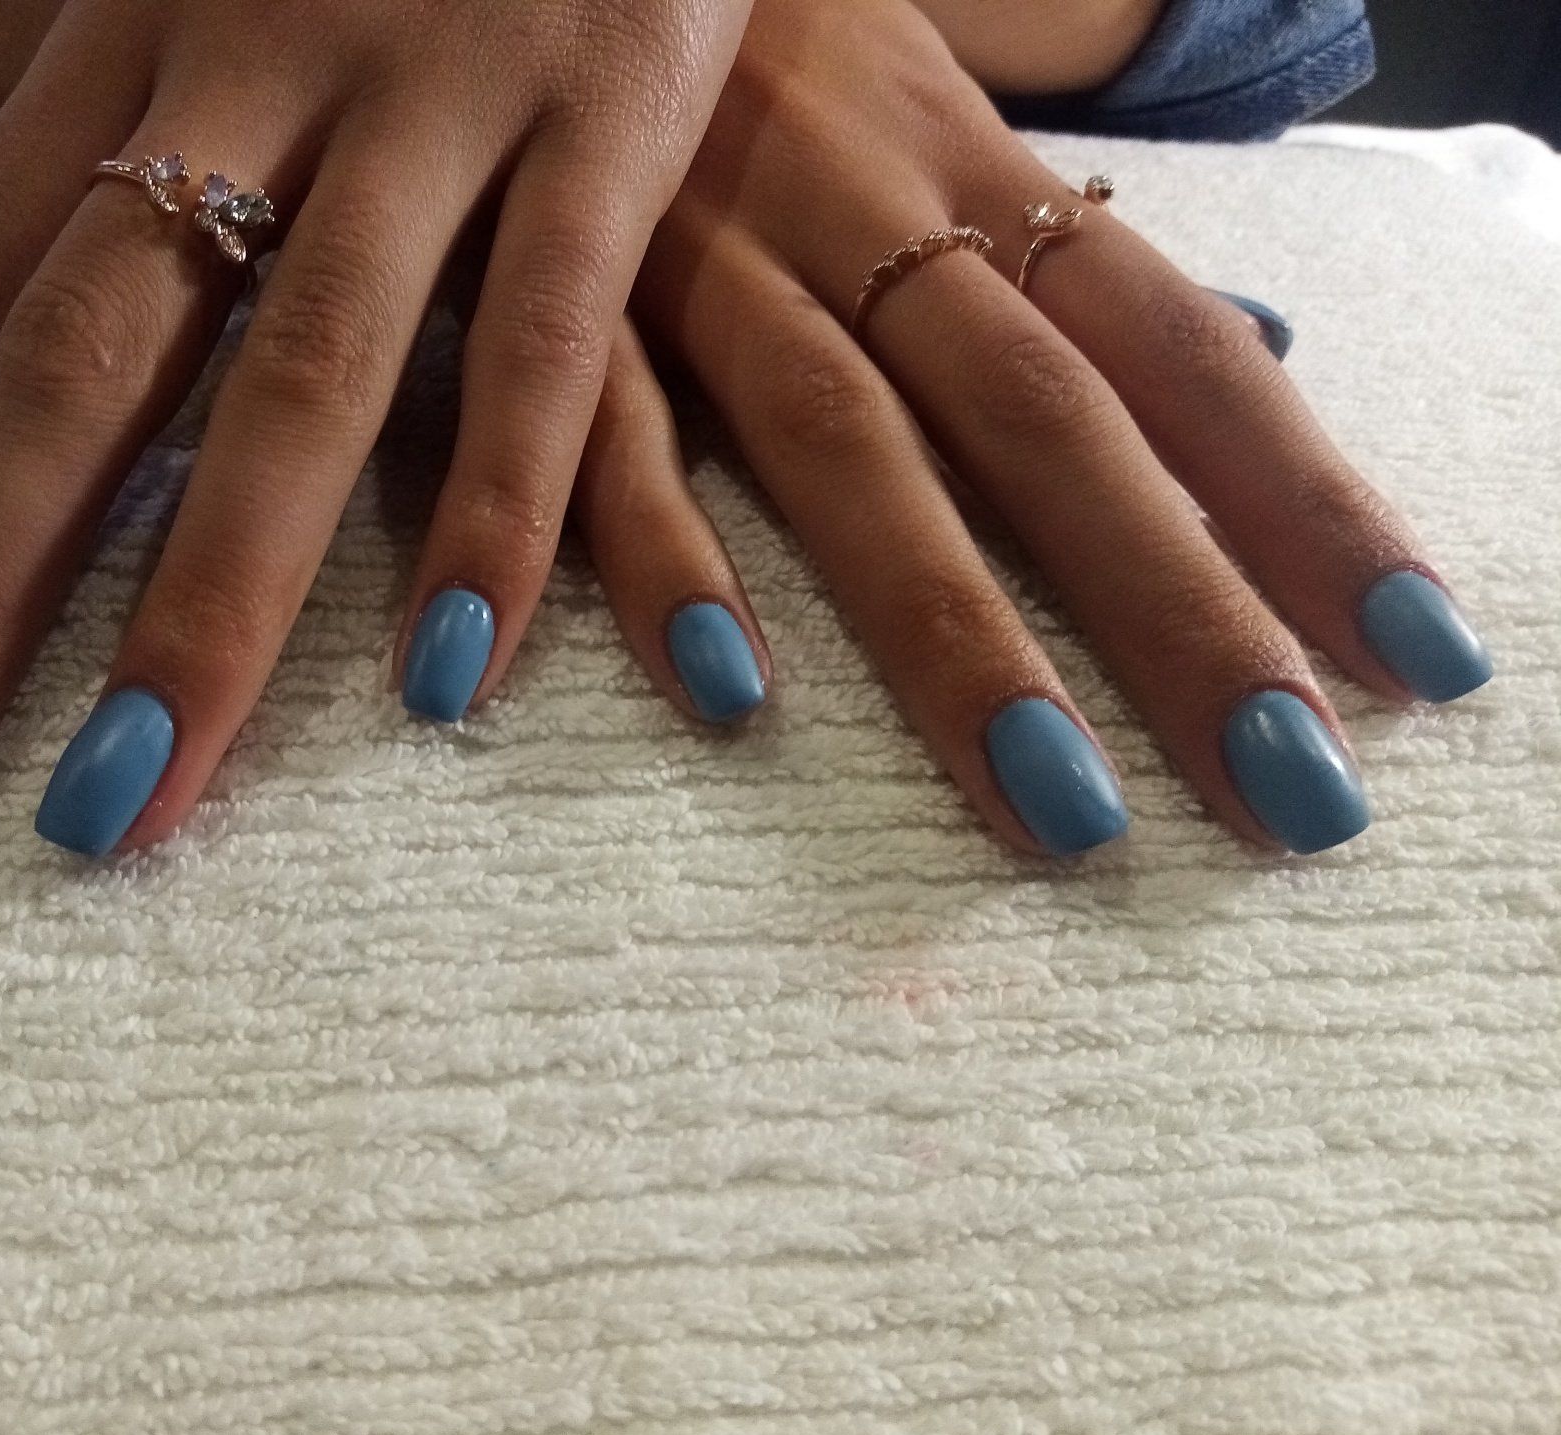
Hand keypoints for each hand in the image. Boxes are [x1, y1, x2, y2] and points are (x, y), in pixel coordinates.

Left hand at [0, 0, 754, 860]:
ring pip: (299, 376)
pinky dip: (496, 506)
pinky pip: (542, 336)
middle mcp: (256, 61)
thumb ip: (155, 149)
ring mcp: (438, 88)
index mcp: (134, 33)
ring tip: (117, 801)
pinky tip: (444, 676)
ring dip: (204, 604)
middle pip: (83, 361)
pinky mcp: (612, 106)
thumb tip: (34, 359)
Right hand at [574, 0, 1492, 855]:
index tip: (1414, 657)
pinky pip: (611, 423)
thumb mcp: (947, 97)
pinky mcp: (568, 291)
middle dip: (1178, 611)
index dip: (1303, 500)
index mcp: (970, 170)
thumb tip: (1264, 333)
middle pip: (1046, 423)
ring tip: (1062, 808)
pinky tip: (729, 690)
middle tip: (1291, 793)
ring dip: (958, 634)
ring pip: (852, 447)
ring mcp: (712, 255)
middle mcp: (866, 215)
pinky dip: (666, 546)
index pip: (1174, 348)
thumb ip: (1080, 238)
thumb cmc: (773, 36)